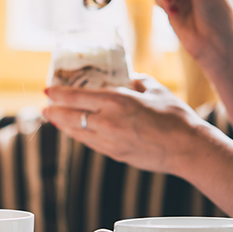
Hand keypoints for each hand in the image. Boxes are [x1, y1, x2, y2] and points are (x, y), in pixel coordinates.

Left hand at [42, 76, 207, 175]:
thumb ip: (135, 81)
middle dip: (53, 111)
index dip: (58, 93)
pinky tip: (76, 132)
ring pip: (76, 133)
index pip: (76, 96)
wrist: (187, 148)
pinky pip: (89, 143)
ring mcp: (109, 141)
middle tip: (45, 107)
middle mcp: (107, 121)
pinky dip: (79, 135)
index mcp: (116, 101)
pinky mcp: (115, 154)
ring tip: (54, 119)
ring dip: (63, 125)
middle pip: (70, 116)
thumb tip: (126, 77)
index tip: (47, 90)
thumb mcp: (154, 89)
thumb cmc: (175, 116)